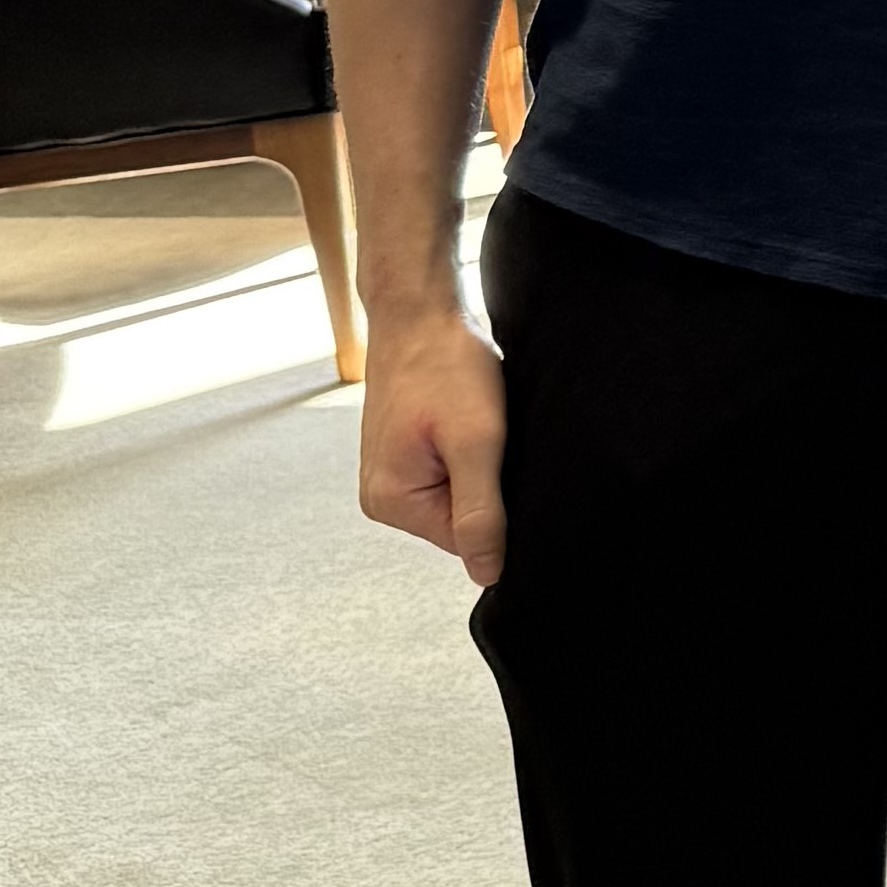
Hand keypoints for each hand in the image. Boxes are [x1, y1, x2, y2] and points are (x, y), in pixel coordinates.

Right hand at [359, 301, 510, 586]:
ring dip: (483, 465)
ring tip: (478, 424)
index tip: (503, 464)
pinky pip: (454, 470)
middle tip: (491, 437)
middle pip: (463, 521)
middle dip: (490, 484)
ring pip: (462, 494)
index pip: (467, 543)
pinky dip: (472, 450)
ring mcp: (394, 473)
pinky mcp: (408, 453)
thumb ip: (481, 512)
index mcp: (391, 503)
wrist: (420, 311)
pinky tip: (471, 421)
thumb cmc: (444, 366)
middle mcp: (383, 496)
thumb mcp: (476, 443)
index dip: (501, 511)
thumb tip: (488, 574)